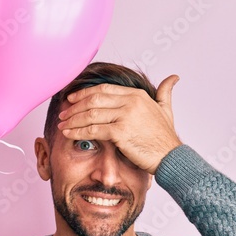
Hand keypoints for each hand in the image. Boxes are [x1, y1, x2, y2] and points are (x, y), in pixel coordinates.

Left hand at [56, 75, 182, 173]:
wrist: (171, 157)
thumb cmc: (166, 138)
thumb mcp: (166, 109)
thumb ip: (165, 92)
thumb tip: (173, 78)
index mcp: (137, 95)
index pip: (104, 89)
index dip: (84, 93)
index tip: (72, 98)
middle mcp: (131, 102)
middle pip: (94, 99)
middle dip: (75, 106)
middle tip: (63, 113)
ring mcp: (126, 116)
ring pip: (91, 114)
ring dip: (73, 119)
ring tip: (62, 124)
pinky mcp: (121, 132)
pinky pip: (93, 130)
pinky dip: (78, 132)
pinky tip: (69, 134)